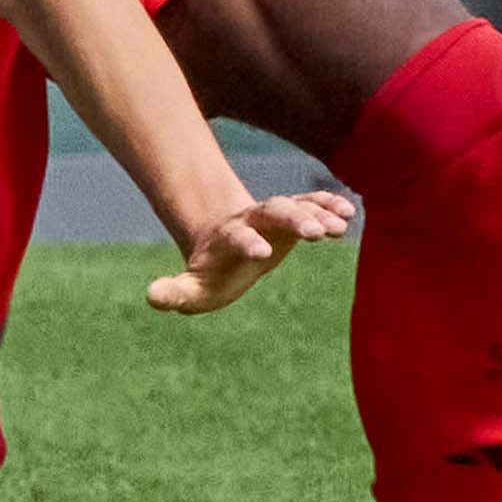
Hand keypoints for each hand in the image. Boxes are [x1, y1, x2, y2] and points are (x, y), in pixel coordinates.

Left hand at [146, 190, 354, 315]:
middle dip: (293, 219)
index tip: (262, 253)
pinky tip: (348, 213)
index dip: (247, 242)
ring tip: (340, 228)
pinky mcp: (295, 215)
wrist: (225, 243)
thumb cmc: (212, 272)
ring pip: (297, 205)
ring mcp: (275, 215)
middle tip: (316, 234)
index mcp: (227, 238)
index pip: (237, 236)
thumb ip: (174, 292)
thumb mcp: (192, 288)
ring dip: (318, 213)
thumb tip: (152, 297)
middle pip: (272, 211)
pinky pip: (313, 204)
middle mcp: (253, 220)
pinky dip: (329, 206)